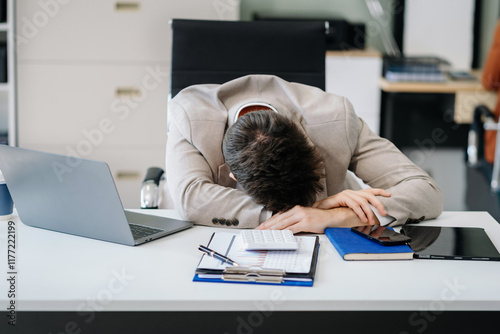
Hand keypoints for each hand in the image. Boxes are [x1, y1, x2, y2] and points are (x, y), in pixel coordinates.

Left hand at [256, 206, 371, 233]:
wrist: (332, 217)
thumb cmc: (320, 219)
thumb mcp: (305, 218)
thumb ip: (294, 221)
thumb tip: (284, 228)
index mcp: (296, 209)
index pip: (279, 216)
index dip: (269, 222)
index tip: (261, 226)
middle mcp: (297, 211)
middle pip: (278, 219)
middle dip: (267, 226)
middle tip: (258, 231)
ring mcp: (301, 216)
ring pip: (283, 224)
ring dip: (273, 230)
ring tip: (265, 234)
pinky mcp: (306, 222)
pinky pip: (293, 229)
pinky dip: (284, 232)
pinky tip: (279, 235)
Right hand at [313, 188, 390, 224]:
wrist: (320, 210)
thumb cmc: (334, 211)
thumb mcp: (349, 210)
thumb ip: (358, 210)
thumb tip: (370, 217)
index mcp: (355, 194)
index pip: (370, 190)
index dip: (380, 191)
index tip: (389, 194)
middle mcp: (352, 192)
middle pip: (369, 195)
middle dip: (378, 204)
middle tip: (383, 213)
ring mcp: (347, 194)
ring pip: (363, 201)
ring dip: (369, 212)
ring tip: (371, 221)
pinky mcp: (341, 197)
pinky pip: (354, 205)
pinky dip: (360, 213)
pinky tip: (363, 219)